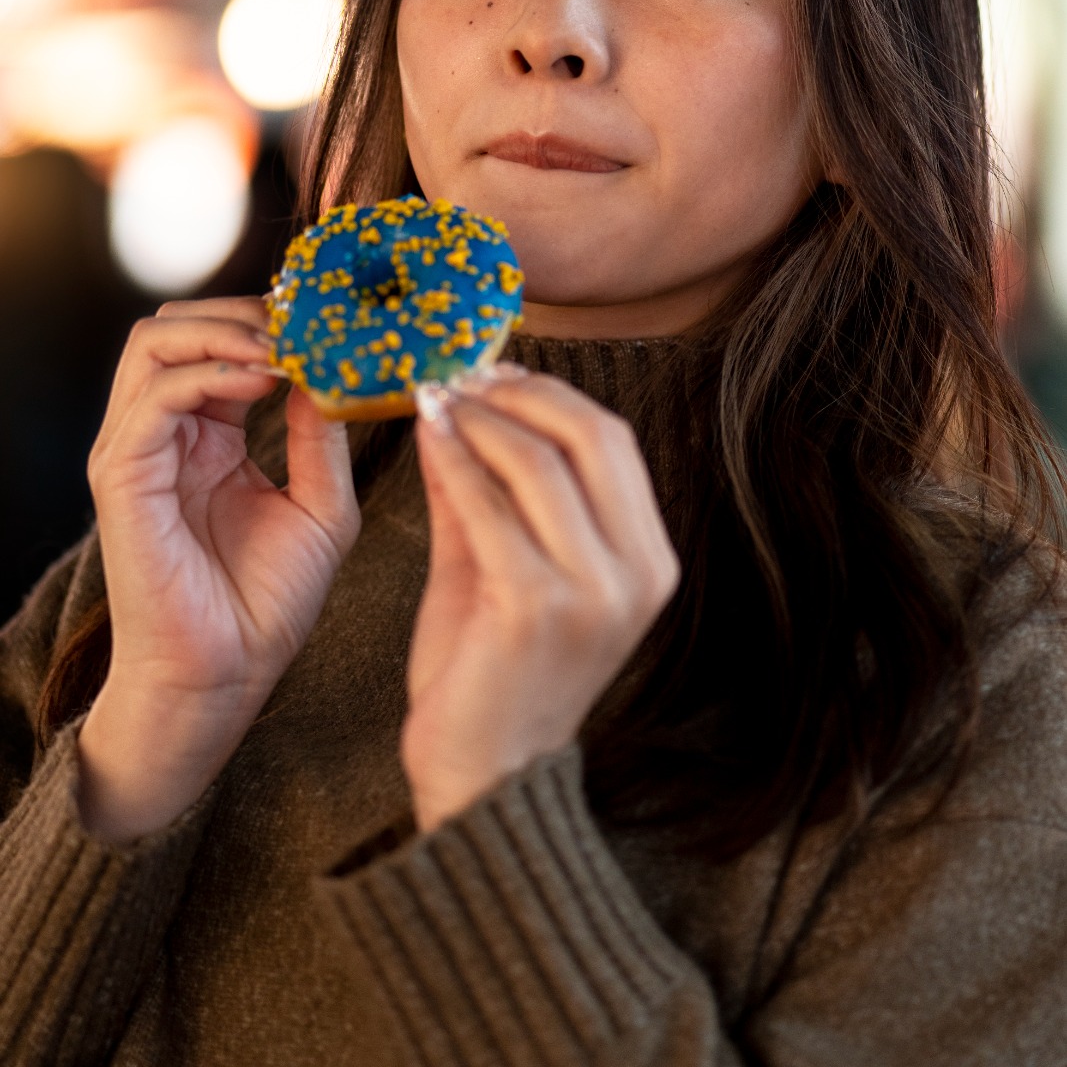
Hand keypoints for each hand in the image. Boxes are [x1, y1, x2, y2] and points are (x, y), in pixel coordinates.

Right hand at [78, 297, 359, 840]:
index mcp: (206, 436)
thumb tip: (333, 367)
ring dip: (224, 329)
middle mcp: (164, 434)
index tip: (330, 322)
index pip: (218, 341)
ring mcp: (136, 451)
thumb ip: (322, 435)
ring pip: (153, 343)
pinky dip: (210, 372)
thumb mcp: (321, 505)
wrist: (225, 680)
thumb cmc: (266, 604)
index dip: (270, 319)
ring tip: (285, 348)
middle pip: (175, 325)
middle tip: (303, 324)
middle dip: (242, 310)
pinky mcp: (122, 476)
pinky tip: (264, 380)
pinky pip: (154, 397)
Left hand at [403, 366, 679, 832]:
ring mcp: (593, 592)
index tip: (493, 370)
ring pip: (541, 462)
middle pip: (591, 436)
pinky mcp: (537, 609)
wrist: (483, 780)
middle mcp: (638, 573)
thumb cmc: (492, 673)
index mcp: (649, 561)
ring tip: (437, 397)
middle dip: (521, 392)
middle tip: (463, 374)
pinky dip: (456, 460)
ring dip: (482, 418)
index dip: (551, 393)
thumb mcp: (498, 565)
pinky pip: (491, 507)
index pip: (611, 441)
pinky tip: (426, 438)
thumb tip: (457, 402)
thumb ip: (483, 488)